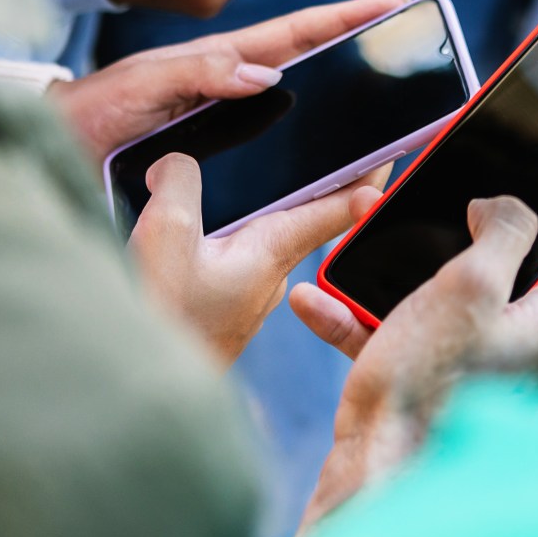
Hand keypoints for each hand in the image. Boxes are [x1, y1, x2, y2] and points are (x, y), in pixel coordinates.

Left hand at [50, 0, 408, 160]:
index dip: (345, 16)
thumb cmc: (92, 109)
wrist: (54, 146)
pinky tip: (338, 166)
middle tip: (410, 46)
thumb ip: (199, 72)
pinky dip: (314, 147)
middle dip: (362, 49)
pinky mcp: (223, 152)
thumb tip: (267, 74)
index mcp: (220, 59)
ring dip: (346, 101)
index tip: (391, 0)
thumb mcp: (142, 81)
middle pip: (313, 63)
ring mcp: (230, 117)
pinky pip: (280, 143)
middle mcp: (233, 86)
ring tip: (391, 106)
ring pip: (302, 102)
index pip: (297, 32)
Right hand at [130, 153, 385, 365]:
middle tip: (331, 146)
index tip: (398, 150)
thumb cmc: (161, 321)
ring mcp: (247, 296)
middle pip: (305, 218)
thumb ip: (181, 184)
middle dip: (318, 183)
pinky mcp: (222, 310)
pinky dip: (230, 236)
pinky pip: (236, 260)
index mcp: (272, 252)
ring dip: (268, 209)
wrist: (138, 389)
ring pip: (265, 239)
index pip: (336, 207)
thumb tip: (177, 160)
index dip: (368, 177)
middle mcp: (271, 275)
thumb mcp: (168, 236)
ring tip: (261, 177)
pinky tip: (205, 230)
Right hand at [293, 196, 537, 529]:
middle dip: (494, 228)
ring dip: (422, 270)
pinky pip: (430, 328)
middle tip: (457, 203)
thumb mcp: (468, 284)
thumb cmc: (427, 387)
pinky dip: (382, 314)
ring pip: (479, 291)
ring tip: (370, 251)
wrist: (377, 467)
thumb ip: (504, 228)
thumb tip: (503, 207)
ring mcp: (508, 359)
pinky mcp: (464, 375)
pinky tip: (326, 301)